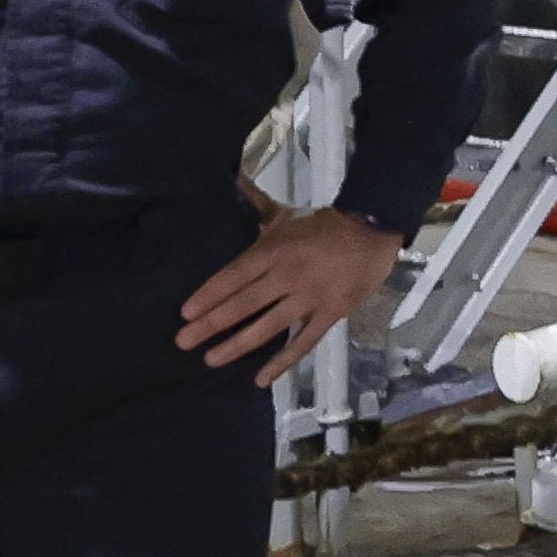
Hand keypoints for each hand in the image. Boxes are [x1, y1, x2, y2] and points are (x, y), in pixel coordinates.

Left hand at [177, 206, 399, 379]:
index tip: (186, 313)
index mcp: (274, 250)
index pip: (234, 276)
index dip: (209, 295)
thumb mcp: (285, 213)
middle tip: (183, 342)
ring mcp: (310, 297)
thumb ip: (256, 203)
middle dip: (211, 324)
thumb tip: (231, 177)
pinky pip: (303, 342)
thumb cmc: (323, 224)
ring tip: (211, 360)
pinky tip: (261, 378)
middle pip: (244, 303)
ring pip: (268, 326)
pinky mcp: (330, 314)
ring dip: (238, 345)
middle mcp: (288, 275)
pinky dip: (282, 361)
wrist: (373, 228)